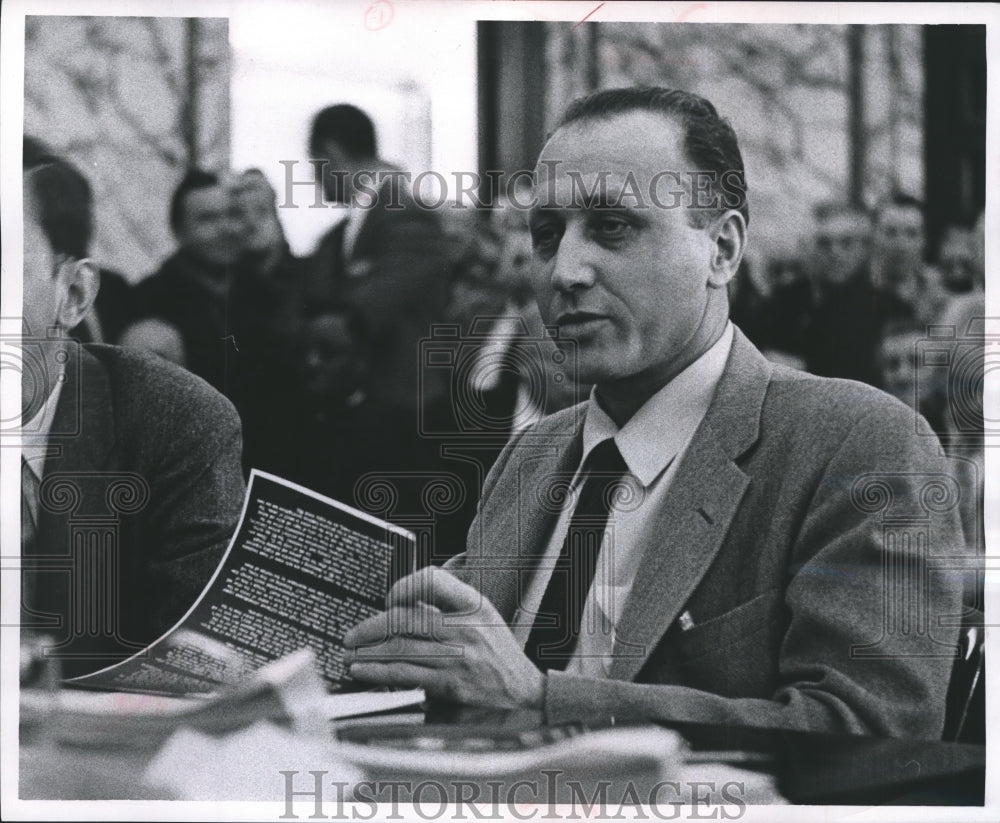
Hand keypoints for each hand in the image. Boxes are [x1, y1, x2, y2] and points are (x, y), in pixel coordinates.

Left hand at [343, 566, 544, 708]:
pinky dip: (378, 671)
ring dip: (367, 651)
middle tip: (352, 634)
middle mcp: (466, 628)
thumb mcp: (483, 615)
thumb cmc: (496, 652)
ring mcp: (458, 657)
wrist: (523, 694)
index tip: (390, 598)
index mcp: (474, 604)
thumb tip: (406, 595)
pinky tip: (363, 670)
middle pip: (406, 618)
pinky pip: (405, 674)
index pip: (433, 580)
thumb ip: (451, 601)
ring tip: (350, 653)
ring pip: (400, 647)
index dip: (405, 585)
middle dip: (371, 626)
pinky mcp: (449, 686)